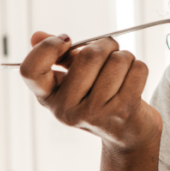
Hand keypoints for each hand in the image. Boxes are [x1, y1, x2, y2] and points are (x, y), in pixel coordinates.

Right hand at [19, 31, 161, 150]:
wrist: (127, 135)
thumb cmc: (98, 99)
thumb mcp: (72, 81)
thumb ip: (57, 57)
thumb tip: (37, 36)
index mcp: (48, 98)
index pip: (30, 71)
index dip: (47, 48)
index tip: (66, 41)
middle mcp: (67, 109)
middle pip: (89, 55)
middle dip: (105, 45)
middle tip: (110, 50)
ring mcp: (95, 113)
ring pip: (118, 60)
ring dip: (125, 57)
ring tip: (122, 70)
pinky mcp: (123, 112)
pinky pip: (138, 69)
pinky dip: (139, 68)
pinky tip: (133, 80)